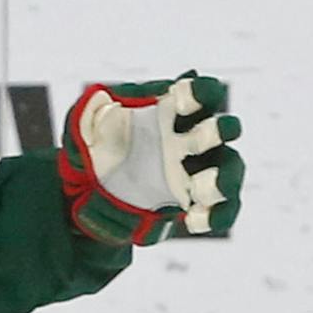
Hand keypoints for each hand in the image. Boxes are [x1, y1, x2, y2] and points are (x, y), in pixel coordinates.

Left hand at [60, 72, 243, 245]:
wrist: (88, 192)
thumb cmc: (93, 148)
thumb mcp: (83, 126)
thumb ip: (91, 111)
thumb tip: (100, 97)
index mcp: (170, 113)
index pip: (199, 93)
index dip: (200, 91)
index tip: (184, 98)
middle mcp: (190, 139)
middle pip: (223, 129)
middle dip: (222, 129)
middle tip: (210, 135)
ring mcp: (197, 171)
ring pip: (230, 170)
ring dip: (223, 179)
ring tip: (200, 190)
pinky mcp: (194, 202)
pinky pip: (221, 209)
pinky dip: (217, 216)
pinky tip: (192, 221)